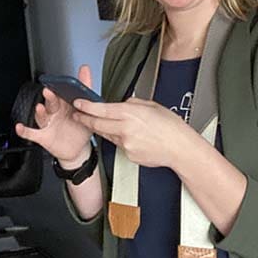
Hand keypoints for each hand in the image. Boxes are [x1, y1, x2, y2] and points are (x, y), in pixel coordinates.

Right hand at [14, 65, 94, 165]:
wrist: (77, 150)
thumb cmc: (80, 128)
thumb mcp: (87, 109)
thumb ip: (86, 88)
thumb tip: (85, 69)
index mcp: (64, 104)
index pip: (60, 92)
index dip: (59, 87)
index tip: (58, 81)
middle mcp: (54, 112)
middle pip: (51, 103)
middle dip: (49, 97)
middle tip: (48, 91)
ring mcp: (48, 124)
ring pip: (42, 116)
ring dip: (40, 112)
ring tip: (39, 108)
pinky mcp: (44, 136)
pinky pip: (32, 133)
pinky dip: (25, 131)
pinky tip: (20, 127)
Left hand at [71, 96, 195, 169]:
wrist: (180, 148)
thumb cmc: (170, 126)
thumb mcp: (150, 105)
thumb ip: (132, 103)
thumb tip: (121, 104)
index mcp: (130, 113)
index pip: (101, 109)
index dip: (86, 106)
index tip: (77, 102)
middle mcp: (125, 129)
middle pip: (97, 124)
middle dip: (84, 119)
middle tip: (77, 115)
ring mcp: (126, 144)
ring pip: (107, 134)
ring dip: (102, 128)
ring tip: (104, 122)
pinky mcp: (128, 155)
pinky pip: (119, 145)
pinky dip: (120, 139)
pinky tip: (131, 136)